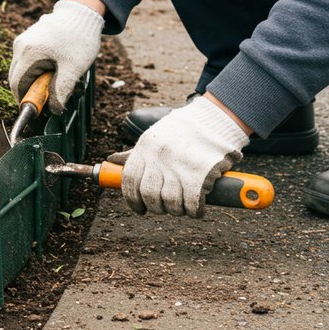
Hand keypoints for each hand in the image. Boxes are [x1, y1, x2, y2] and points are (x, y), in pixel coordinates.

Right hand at [8, 0, 103, 113]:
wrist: (83, 12)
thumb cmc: (80, 39)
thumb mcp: (73, 69)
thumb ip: (61, 91)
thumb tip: (53, 110)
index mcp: (28, 53)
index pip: (17, 85)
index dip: (26, 100)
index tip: (39, 110)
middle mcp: (20, 46)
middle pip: (17, 78)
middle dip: (31, 91)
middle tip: (50, 97)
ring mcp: (23, 40)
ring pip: (22, 69)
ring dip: (35, 80)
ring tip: (56, 78)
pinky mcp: (28, 38)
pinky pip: (27, 60)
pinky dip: (37, 69)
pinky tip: (55, 67)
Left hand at [107, 96, 249, 217]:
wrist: (216, 118)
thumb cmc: (183, 131)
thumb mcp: (153, 137)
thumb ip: (135, 153)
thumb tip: (112, 160)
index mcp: (145, 148)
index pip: (129, 180)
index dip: (132, 199)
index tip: (139, 208)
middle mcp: (159, 157)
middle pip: (149, 195)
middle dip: (157, 207)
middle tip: (165, 207)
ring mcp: (178, 166)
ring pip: (170, 203)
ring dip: (177, 210)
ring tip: (183, 206)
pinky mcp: (200, 175)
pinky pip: (192, 204)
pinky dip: (195, 212)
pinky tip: (198, 210)